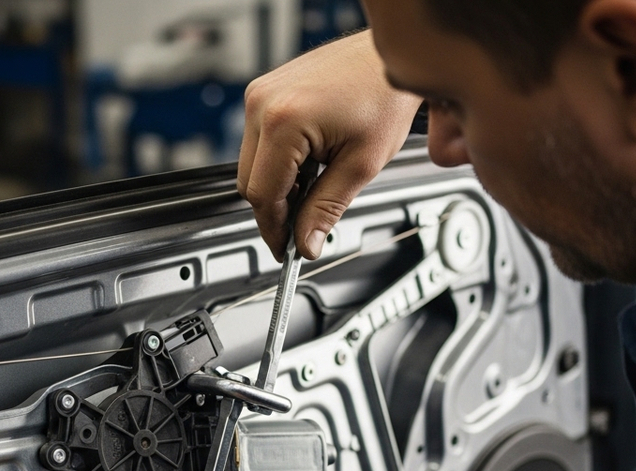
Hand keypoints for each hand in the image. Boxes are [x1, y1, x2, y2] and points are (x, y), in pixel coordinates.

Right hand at [238, 30, 421, 259]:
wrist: (386, 55)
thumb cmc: (382, 93)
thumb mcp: (361, 164)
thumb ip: (327, 209)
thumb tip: (306, 243)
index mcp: (283, 121)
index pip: (262, 195)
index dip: (274, 229)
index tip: (288, 249)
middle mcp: (262, 104)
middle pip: (249, 183)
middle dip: (277, 208)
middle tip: (306, 223)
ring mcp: (259, 95)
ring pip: (251, 165)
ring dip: (278, 184)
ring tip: (317, 181)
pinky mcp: (263, 92)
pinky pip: (258, 143)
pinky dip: (279, 162)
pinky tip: (309, 161)